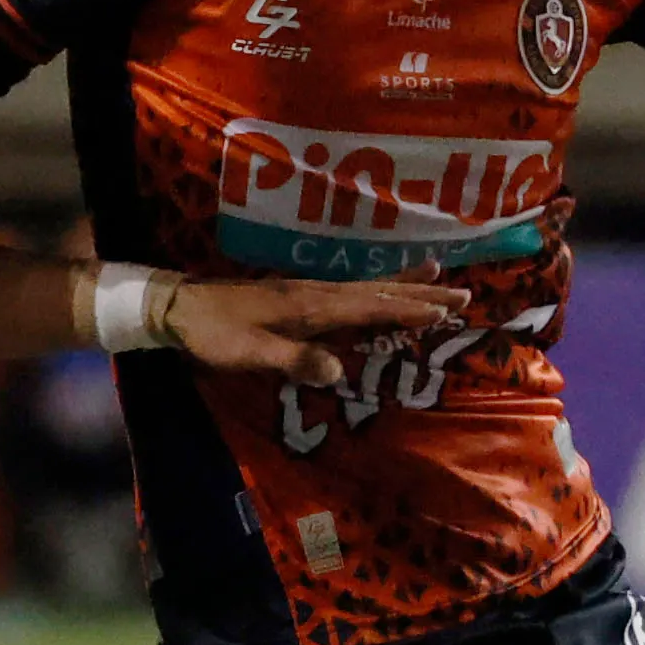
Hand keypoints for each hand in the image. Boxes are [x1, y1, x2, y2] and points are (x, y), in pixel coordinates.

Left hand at [165, 273, 469, 386]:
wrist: (180, 308)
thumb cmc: (213, 334)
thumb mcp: (250, 353)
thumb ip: (294, 360)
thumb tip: (339, 370)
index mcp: (309, 306)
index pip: (368, 307)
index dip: (407, 309)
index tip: (444, 311)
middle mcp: (316, 293)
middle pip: (378, 291)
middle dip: (421, 293)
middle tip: (464, 292)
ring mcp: (309, 291)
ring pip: (368, 286)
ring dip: (406, 284)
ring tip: (440, 274)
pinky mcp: (300, 295)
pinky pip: (352, 289)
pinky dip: (378, 287)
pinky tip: (385, 287)